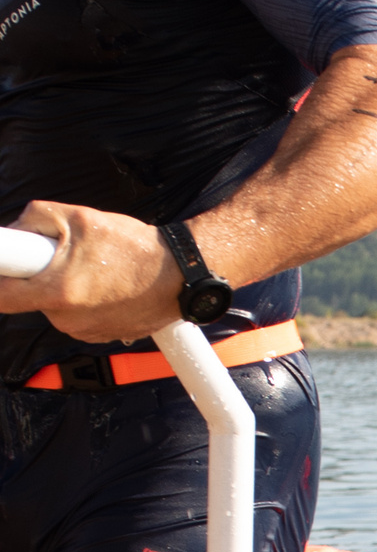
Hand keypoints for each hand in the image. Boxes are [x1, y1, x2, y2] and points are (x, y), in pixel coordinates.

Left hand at [0, 204, 183, 343]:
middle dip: (41, 273)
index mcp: (57, 292)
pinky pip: (76, 315)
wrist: (183, 276)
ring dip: (65, 286)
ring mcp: (84, 331)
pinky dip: (85, 299)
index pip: (0, 295)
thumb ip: (37, 217)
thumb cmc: (139, 250)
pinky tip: (107, 284)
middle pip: (30, 295)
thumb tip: (15, 229)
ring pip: (54, 305)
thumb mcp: (82, 216)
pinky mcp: (99, 336)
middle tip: (68, 255)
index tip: (6, 266)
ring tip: (96, 268)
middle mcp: (67, 319)